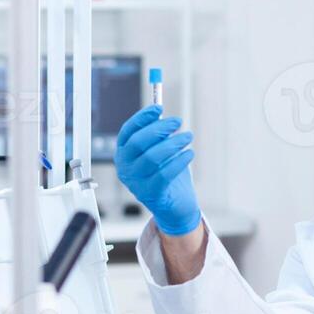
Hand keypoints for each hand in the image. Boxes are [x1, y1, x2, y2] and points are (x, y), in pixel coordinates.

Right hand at [115, 105, 200, 236]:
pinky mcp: (151, 194)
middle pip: (138, 142)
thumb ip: (157, 135)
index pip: (127, 131)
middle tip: (178, 121)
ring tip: (188, 136)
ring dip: (173, 143)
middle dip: (159, 128)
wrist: (173, 206)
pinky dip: (179, 161)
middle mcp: (125, 168)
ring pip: (152, 157)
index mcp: (123, 154)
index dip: (142, 117)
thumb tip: (161, 114)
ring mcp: (135, 183)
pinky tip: (189, 153)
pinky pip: (165, 173)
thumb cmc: (166, 174)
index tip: (159, 107)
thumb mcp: (159, 151)